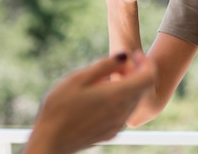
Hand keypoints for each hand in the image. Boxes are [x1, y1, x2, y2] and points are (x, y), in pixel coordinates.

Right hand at [24, 52, 154, 153]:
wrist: (50, 142)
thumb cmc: (59, 108)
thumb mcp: (78, 78)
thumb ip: (105, 65)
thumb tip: (125, 55)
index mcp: (116, 96)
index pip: (148, 77)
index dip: (146, 63)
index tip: (135, 54)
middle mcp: (122, 112)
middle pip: (143, 88)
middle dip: (136, 72)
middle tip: (118, 65)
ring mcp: (117, 124)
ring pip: (134, 100)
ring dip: (128, 86)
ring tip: (105, 80)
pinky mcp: (111, 132)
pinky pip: (124, 112)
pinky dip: (121, 99)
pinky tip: (100, 97)